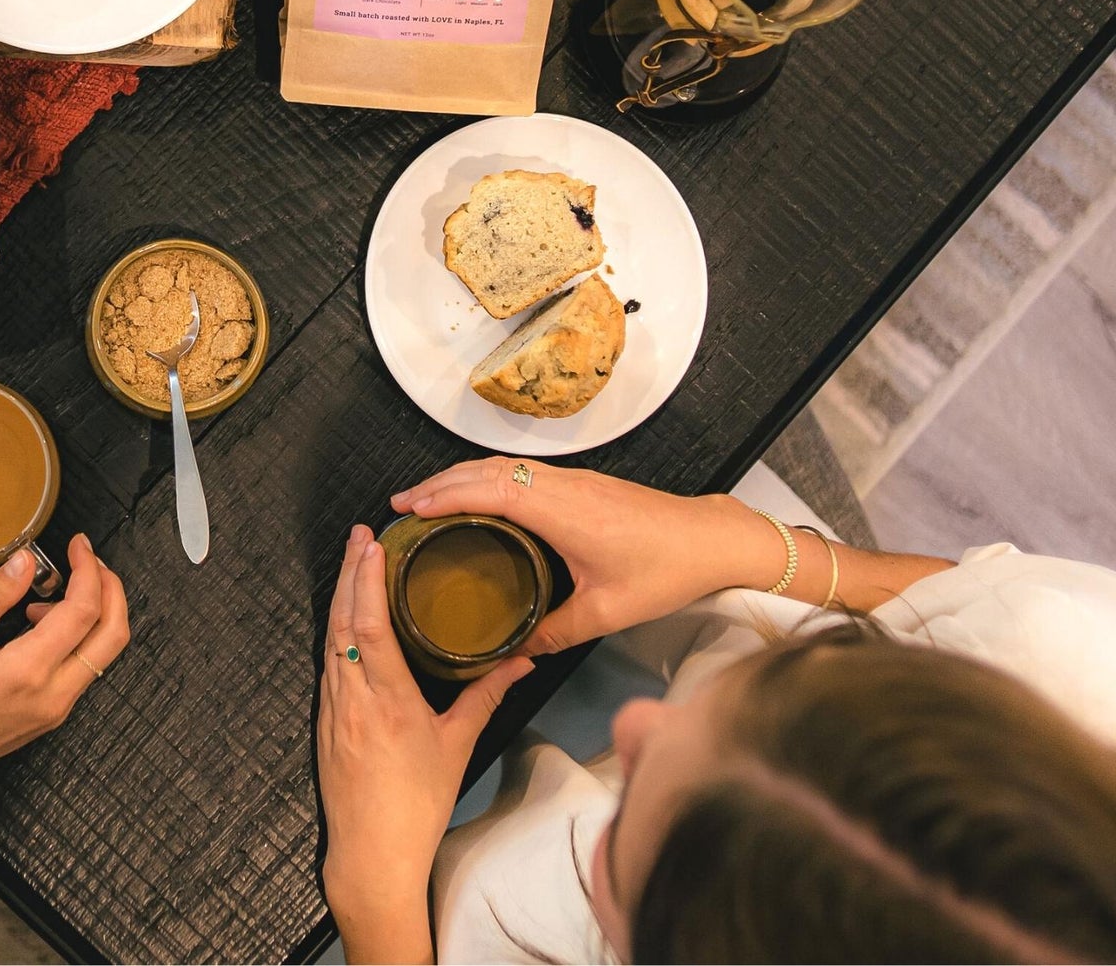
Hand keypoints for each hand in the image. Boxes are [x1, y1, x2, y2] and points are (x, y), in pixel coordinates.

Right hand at [0, 534, 128, 860]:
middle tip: (88, 560)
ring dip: (92, 614)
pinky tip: (40, 625)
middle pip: (114, 634)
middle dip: (111, 589)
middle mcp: (54, 694)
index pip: (83, 611)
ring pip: (103, 653)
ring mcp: (58, 709)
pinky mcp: (54, 714)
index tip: (78, 544)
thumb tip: (25, 560)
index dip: (88, 570)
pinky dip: (77, 637)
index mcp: (28, 671)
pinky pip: (84, 669)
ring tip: (46, 596)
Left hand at [318, 525, 531, 964]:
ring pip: (331, 638)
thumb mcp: (458, 744)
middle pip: (343, 620)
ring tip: (353, 562)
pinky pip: (328, 663)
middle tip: (361, 535)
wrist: (372, 852)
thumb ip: (487, 695)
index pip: (370, 623)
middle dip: (350, 572)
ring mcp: (333, 708)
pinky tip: (344, 616)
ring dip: (341, 596)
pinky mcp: (324, 721)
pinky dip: (336, 630)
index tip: (372, 544)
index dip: (368, 578)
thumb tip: (521, 662)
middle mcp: (353, 698)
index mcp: (387, 700)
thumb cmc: (415, 805)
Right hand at [392, 458, 778, 654]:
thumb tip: (514, 650)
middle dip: (440, 483)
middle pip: (487, 471)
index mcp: (563, 512)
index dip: (446, 496)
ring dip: (461, 477)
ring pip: (503, 466)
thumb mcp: (606, 612)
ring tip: (428, 498)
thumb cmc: (666, 571)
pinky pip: (521, 470)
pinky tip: (476, 496)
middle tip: (402, 504)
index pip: (490, 491)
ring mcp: (573, 479)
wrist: (713, 539)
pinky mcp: (582, 482)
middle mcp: (564, 486)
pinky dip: (487, 478)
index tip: (411, 509)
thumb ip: (554, 631)